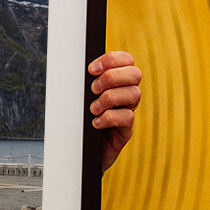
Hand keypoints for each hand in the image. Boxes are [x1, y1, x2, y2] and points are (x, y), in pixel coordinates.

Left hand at [88, 50, 141, 171]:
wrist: (80, 150)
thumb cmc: (79, 119)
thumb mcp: (81, 97)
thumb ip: (84, 82)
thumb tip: (74, 67)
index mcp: (117, 81)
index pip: (127, 60)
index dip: (112, 59)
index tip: (91, 69)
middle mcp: (126, 94)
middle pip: (135, 74)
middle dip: (111, 77)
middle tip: (93, 89)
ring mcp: (128, 111)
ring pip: (134, 94)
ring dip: (109, 98)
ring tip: (93, 109)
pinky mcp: (126, 130)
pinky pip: (127, 117)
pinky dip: (109, 118)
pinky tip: (96, 122)